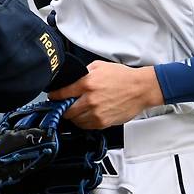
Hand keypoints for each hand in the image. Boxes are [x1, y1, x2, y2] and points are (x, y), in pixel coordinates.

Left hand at [48, 61, 164, 127]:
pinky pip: (86, 126)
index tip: (53, 97)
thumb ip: (83, 72)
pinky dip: (84, 122)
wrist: (141, 89)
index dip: (54, 96)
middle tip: (65, 105)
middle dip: (63, 108)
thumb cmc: (124, 77)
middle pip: (66, 110)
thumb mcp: (100, 66)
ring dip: (74, 116)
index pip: (61, 94)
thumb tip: (72, 79)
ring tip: (78, 110)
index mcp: (87, 84)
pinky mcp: (103, 122)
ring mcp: (96, 113)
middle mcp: (90, 100)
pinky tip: (88, 115)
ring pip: (75, 120)